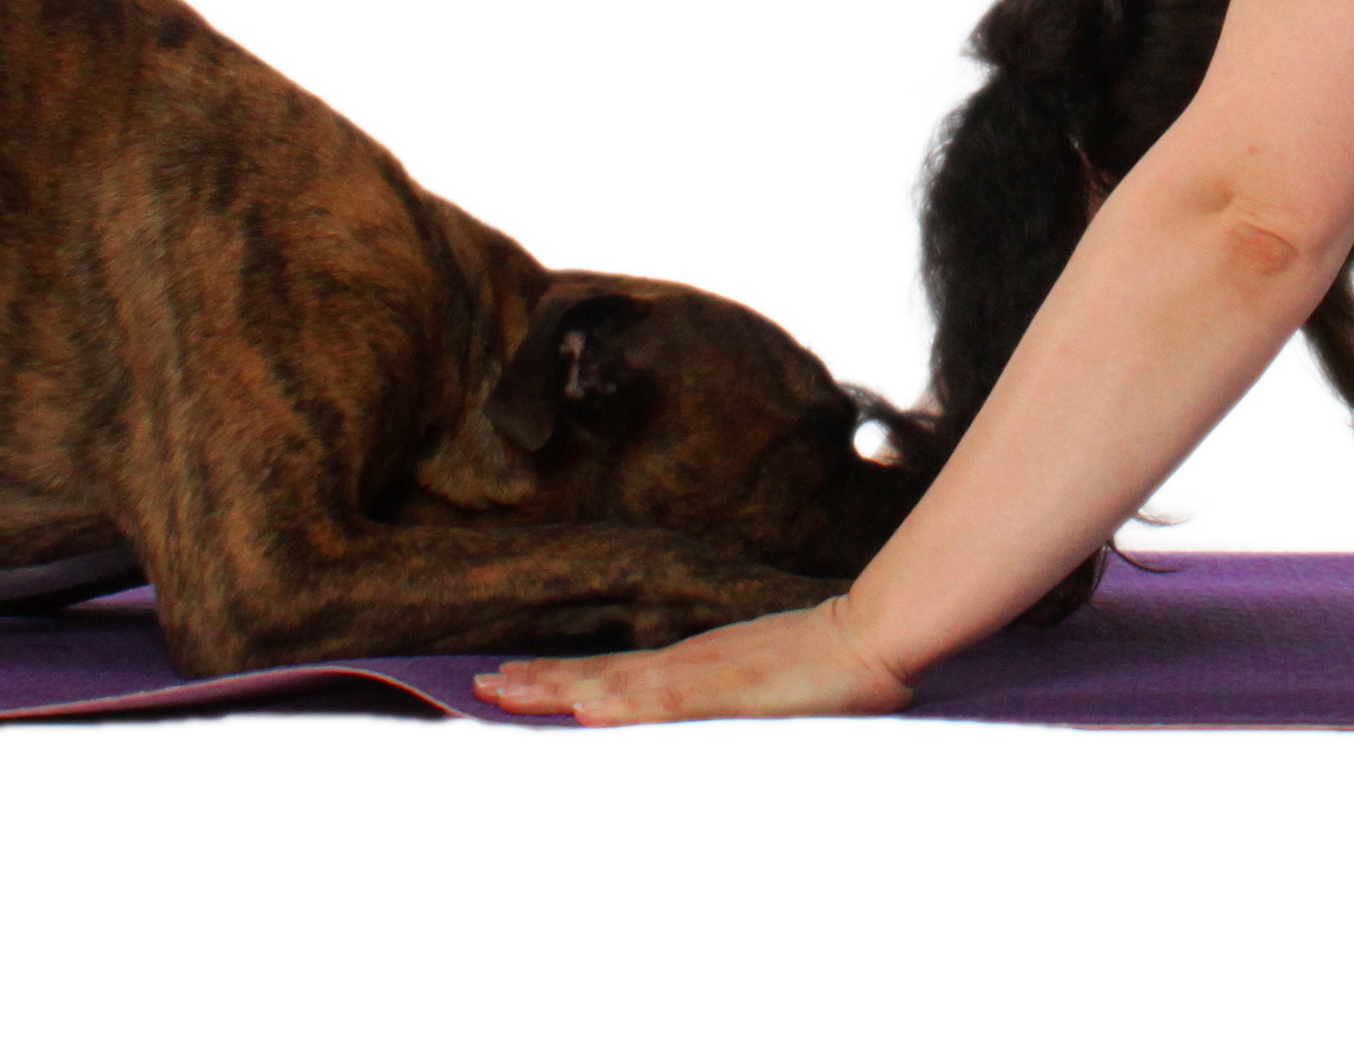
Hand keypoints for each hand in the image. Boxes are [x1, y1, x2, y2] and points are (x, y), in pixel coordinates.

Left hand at [470, 596, 915, 726]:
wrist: (874, 637)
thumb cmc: (832, 667)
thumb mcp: (769, 689)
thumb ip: (734, 701)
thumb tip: (713, 715)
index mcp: (694, 667)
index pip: (613, 674)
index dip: (562, 679)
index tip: (513, 679)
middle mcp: (687, 665)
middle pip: (598, 674)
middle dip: (538, 682)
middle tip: (479, 687)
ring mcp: (703, 676)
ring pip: (613, 684)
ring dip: (556, 689)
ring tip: (503, 692)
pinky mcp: (725, 691)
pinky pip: (662, 702)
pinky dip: (619, 706)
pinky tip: (585, 709)